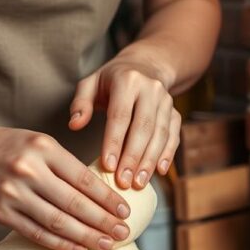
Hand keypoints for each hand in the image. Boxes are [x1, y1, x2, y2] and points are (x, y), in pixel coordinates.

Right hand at [0, 124, 130, 249]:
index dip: (108, 198)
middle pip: (75, 203)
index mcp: (44, 149)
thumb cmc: (5, 146)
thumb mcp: (37, 142)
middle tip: (124, 233)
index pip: (84, 178)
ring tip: (107, 245)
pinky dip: (59, 243)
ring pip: (57, 221)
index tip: (125, 211)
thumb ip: (64, 164)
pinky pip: (36, 232)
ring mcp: (13, 193)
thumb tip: (99, 192)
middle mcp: (29, 170)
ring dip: (86, 236)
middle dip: (103, 221)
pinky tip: (78, 249)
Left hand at [68, 58, 181, 188]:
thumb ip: (81, 104)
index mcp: (128, 80)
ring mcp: (166, 101)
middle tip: (123, 182)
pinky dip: (168, 155)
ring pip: (160, 134)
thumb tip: (74, 125)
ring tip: (138, 183)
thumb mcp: (91, 83)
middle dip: (133, 157)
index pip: (120, 116)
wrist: (146, 67)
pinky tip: (159, 172)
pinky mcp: (175, 113)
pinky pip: (173, 136)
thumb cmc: (112, 80)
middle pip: (143, 127)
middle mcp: (151, 89)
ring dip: (150, 161)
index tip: (108, 166)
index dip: (114, 142)